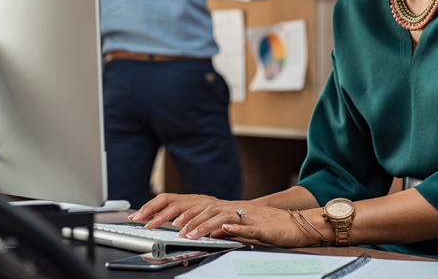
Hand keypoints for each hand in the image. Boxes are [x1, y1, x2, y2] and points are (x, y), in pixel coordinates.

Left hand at [129, 193, 318, 246]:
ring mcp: (243, 214)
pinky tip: (216, 232)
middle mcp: (230, 206)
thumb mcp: (235, 227)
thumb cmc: (266, 226)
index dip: (165, 208)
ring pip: (215, 215)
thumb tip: (195, 230)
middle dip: (172, 216)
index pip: (189, 203)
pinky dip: (227, 228)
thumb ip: (217, 227)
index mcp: (221, 207)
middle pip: (197, 207)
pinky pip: (239, 224)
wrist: (294, 224)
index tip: (143, 216)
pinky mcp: (256, 223)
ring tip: (183, 233)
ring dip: (198, 224)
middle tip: (152, 226)